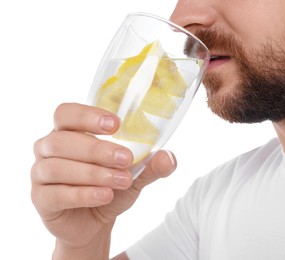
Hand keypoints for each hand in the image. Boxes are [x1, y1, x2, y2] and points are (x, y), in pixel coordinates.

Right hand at [31, 103, 175, 258]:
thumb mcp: (134, 174)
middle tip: (125, 158)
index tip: (116, 124)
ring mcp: (40, 173)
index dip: (88, 115)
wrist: (95, 219)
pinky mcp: (40, 198)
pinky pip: (55, 193)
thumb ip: (150, 165)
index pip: (67, 113)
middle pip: (62, 139)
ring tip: (122, 181)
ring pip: (57, 166)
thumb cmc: (110, 186)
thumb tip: (167, 158)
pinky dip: (83, 194)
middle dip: (97, 149)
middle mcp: (49, 147)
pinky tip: (104, 196)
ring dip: (93, 173)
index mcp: (69, 132)